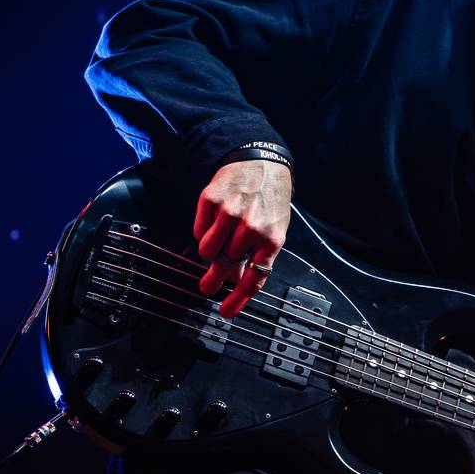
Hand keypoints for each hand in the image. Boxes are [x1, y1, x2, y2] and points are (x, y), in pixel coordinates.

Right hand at [193, 160, 292, 316]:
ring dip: (209, 252)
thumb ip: (260, 255)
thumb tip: (240, 281)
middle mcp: (251, 228)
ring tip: (216, 244)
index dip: (238, 298)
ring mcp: (230, 214)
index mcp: (272, 238)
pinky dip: (203, 232)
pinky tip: (214, 223)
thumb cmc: (270, 199)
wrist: (261, 162)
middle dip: (213, 281)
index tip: (226, 312)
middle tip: (207, 287)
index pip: (255, 276)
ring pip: (207, 250)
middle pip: (225, 266)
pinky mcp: (211, 202)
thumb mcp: (275, 228)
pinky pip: (199, 231)